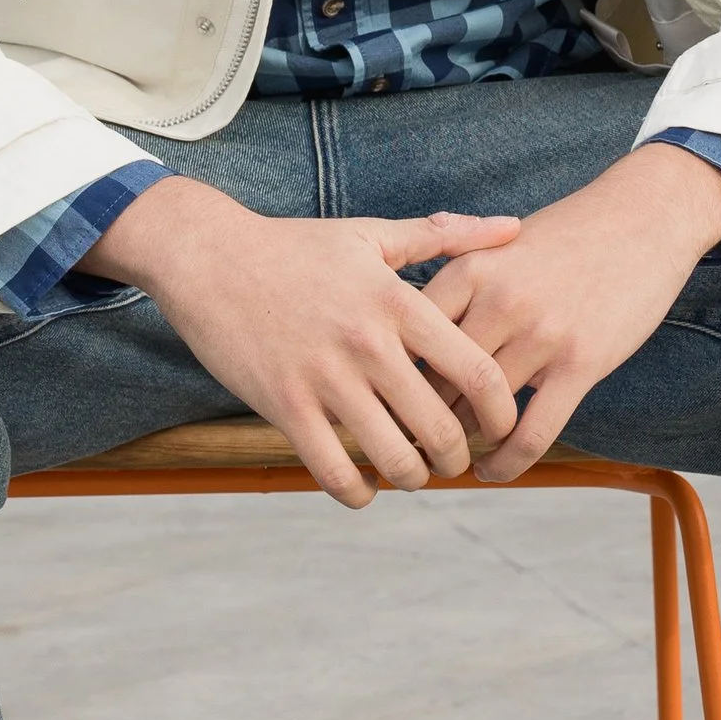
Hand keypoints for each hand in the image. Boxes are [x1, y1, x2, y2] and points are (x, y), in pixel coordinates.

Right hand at [86, 180, 525, 509]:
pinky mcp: (284, 407)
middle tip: (455, 460)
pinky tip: (363, 485)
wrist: (208, 256)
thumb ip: (445, 236)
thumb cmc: (295, 246)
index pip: (478, 373)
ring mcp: (325, 379)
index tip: (501, 428)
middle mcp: (368, 344)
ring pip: (393, 459)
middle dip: (457, 457)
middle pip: (441, 428)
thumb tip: (513, 228)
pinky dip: (358, 491)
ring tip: (412, 472)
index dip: (502, 415)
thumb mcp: (372, 235)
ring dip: (411, 478)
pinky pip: (334, 471)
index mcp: (398, 302)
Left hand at [423, 144, 720, 484]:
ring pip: (479, 413)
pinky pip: (531, 432)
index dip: (390, 381)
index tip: (386, 406)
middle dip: (420, 420)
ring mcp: (540, 334)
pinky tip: (494, 469)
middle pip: (435, 382)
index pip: (407, 341)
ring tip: (451, 459)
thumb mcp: (499, 246)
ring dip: (462, 443)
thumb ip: (459, 288)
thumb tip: (413, 342)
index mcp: (468, 269)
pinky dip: (507, 462)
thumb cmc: (567, 235)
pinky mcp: (580, 363)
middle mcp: (498, 302)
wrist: (642, 217)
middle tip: (409, 445)